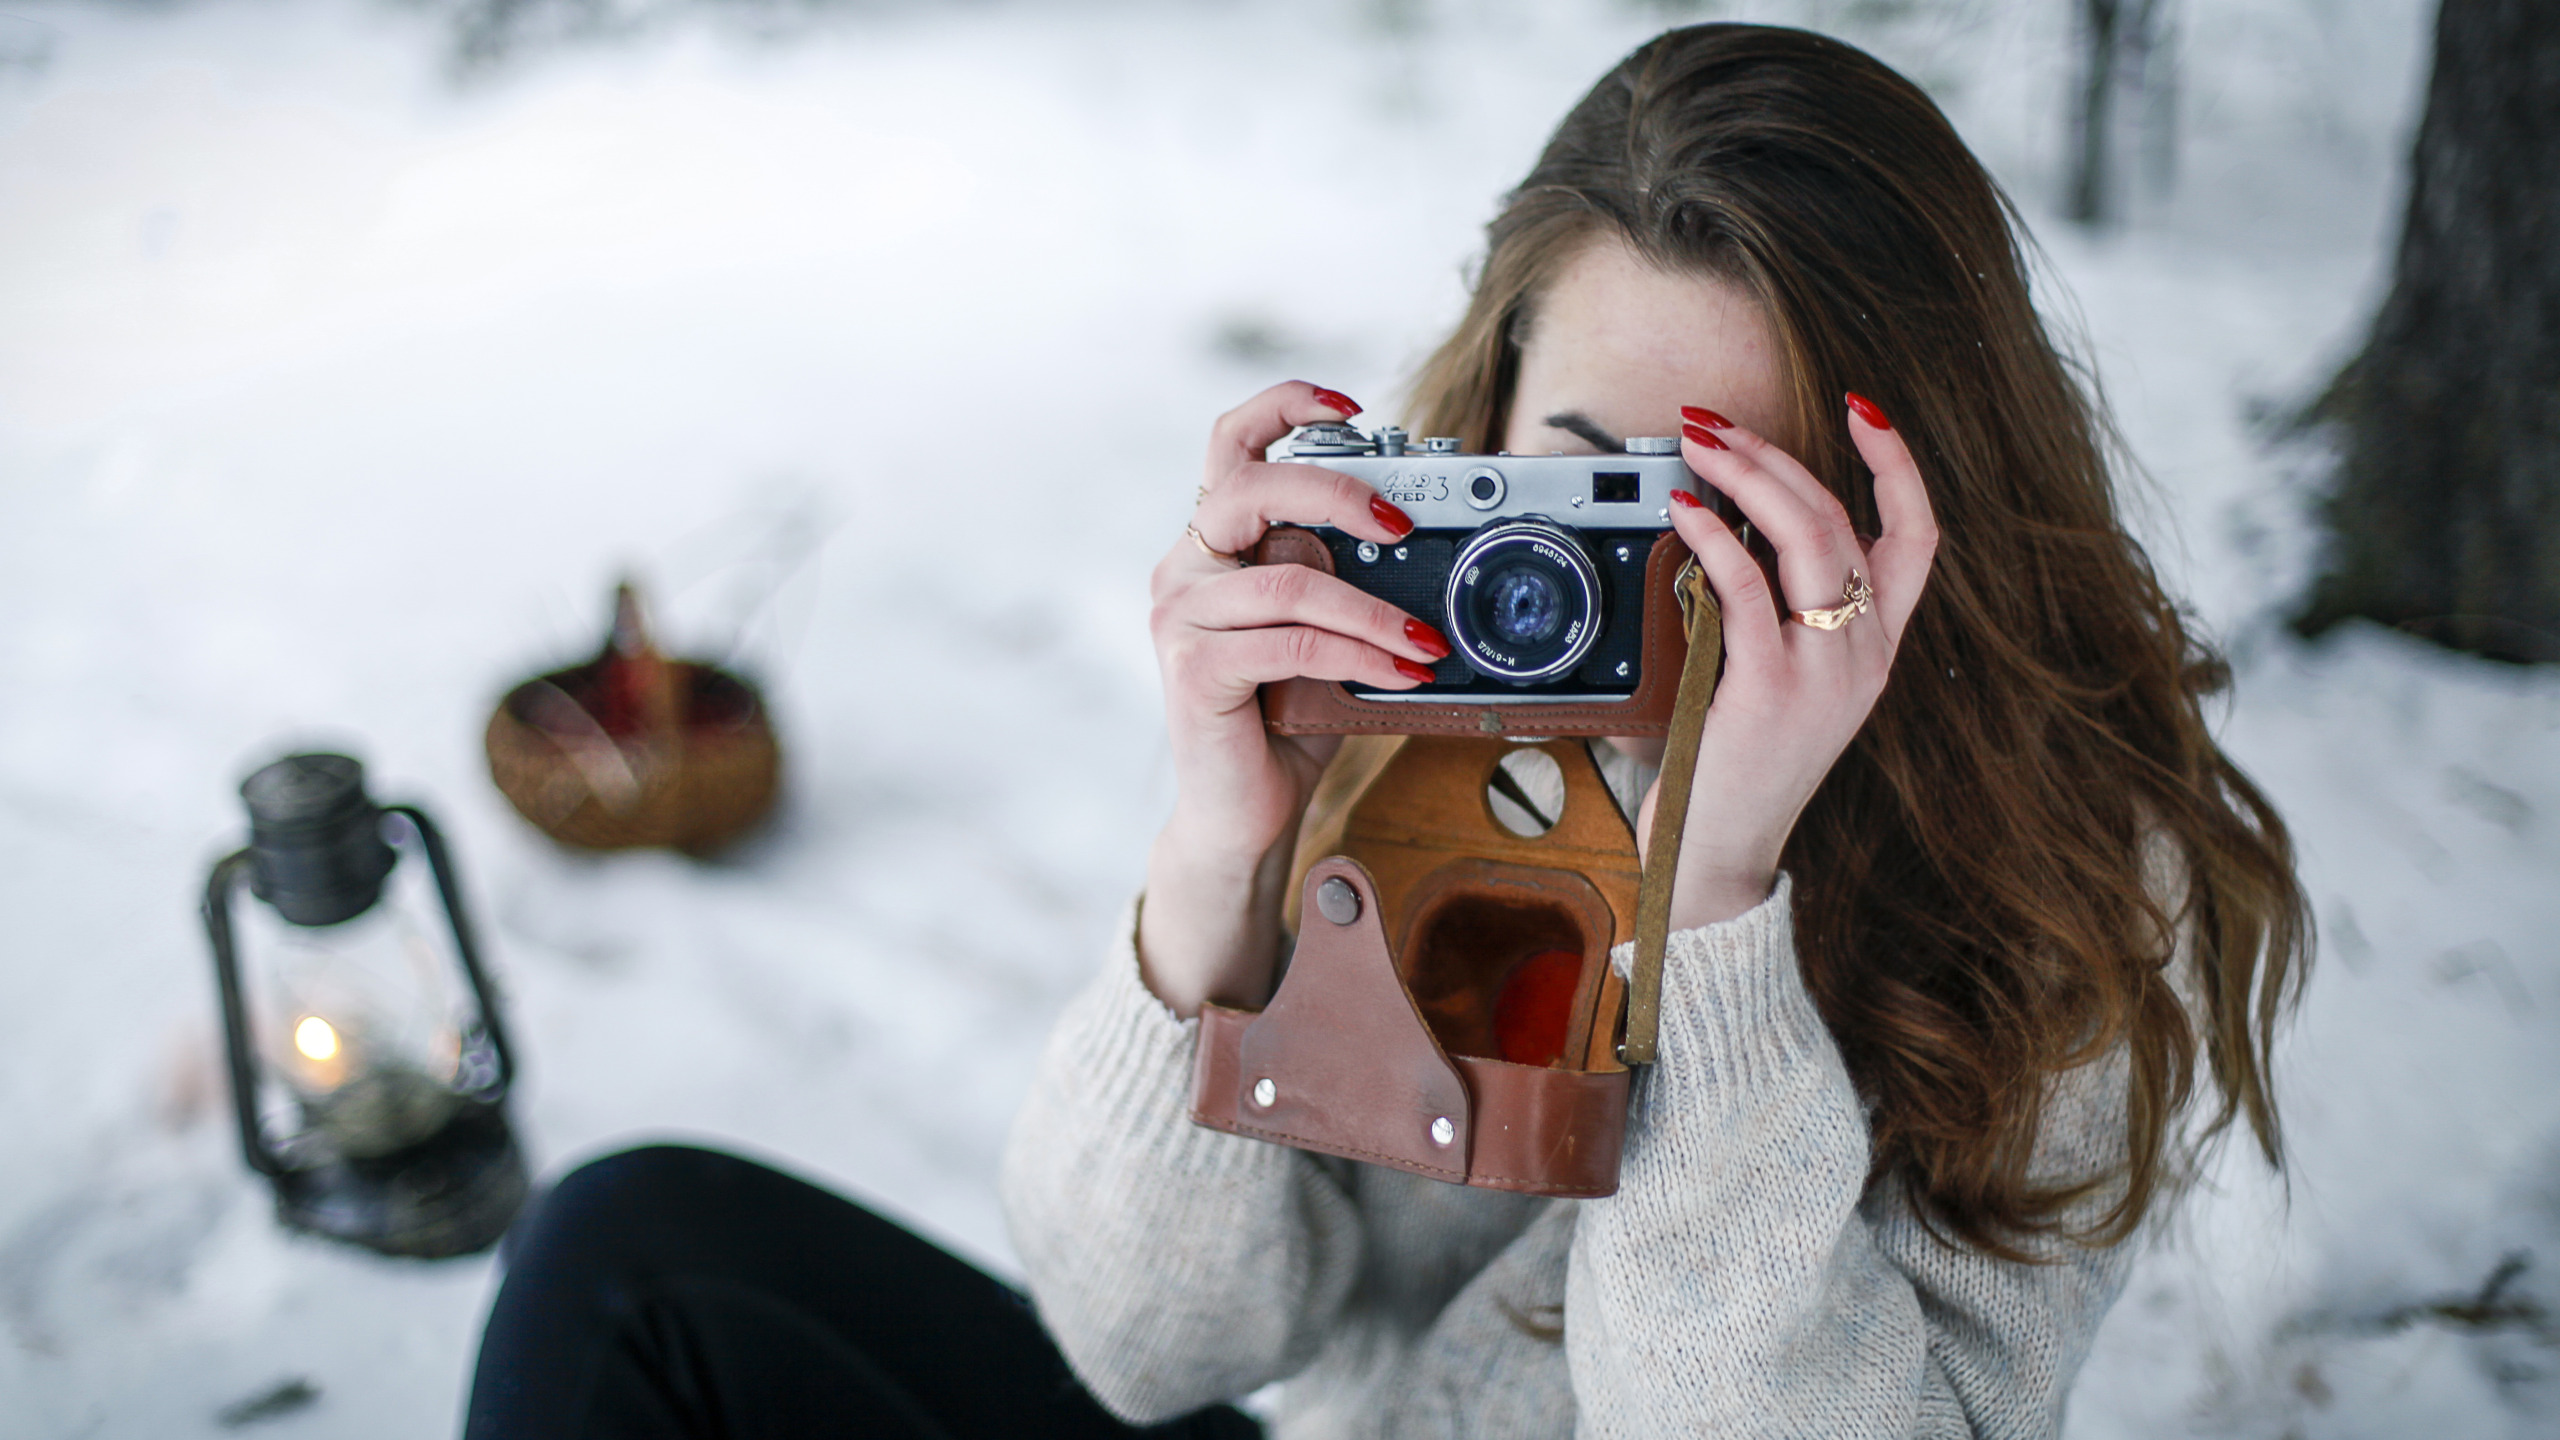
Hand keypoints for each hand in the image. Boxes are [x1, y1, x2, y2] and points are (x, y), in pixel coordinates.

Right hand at [1137, 381, 1451, 1014]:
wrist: (1241, 811)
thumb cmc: (1284, 717)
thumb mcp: (1321, 631)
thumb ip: (1342, 580)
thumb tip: (1419, 541)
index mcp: (1212, 544)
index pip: (1231, 444)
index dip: (1285, 406)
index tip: (1353, 405)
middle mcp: (1184, 568)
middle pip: (1250, 488)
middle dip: (1336, 493)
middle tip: (1401, 522)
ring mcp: (1181, 617)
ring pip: (1291, 581)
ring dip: (1374, 609)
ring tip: (1428, 638)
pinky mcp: (1196, 670)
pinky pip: (1294, 644)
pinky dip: (1360, 655)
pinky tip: (1402, 670)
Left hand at [1636, 395, 1938, 928]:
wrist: (1719, 848)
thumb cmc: (1737, 759)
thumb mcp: (1786, 680)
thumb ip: (1784, 612)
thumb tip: (1732, 525)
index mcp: (1877, 646)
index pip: (1919, 538)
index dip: (1899, 467)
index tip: (1863, 410)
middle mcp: (1865, 654)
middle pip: (1843, 521)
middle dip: (1776, 455)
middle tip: (1715, 424)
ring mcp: (1826, 672)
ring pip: (1809, 540)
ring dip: (1749, 477)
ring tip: (1699, 448)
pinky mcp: (1772, 690)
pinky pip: (1748, 590)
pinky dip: (1713, 539)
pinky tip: (1684, 514)